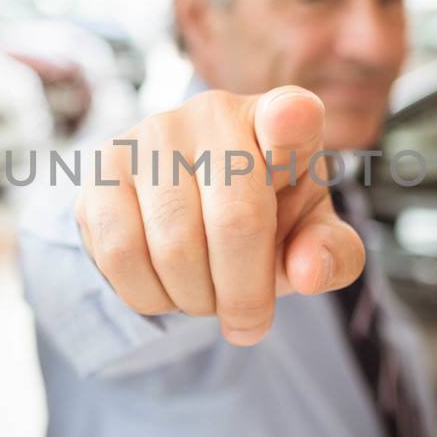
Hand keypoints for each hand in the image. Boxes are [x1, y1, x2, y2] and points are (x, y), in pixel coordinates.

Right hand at [75, 86, 366, 344]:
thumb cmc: (266, 220)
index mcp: (282, 121)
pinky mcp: (104, 168)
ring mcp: (152, 135)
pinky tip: (165, 289)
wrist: (185, 211)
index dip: (291, 120)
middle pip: (236, 220)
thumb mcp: (310, 237)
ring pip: (174, 246)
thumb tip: (308, 272)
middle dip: (245, 295)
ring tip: (206, 296)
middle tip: (249, 323)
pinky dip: (149, 295)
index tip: (292, 120)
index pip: (290, 114)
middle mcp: (216, 113)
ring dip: (195, 299)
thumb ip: (333, 255)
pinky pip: (122, 253)